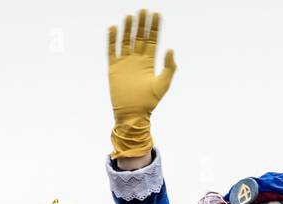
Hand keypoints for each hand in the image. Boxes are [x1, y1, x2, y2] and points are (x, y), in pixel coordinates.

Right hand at [107, 9, 175, 158]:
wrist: (133, 114)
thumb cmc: (149, 102)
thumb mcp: (163, 84)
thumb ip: (168, 67)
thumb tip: (170, 50)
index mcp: (149, 62)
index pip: (152, 40)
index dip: (154, 27)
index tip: (156, 14)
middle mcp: (137, 60)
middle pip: (139, 37)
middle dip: (142, 24)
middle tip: (144, 10)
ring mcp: (125, 63)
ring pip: (126, 41)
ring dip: (128, 28)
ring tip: (130, 16)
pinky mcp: (114, 68)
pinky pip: (112, 51)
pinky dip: (112, 40)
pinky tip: (113, 28)